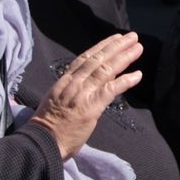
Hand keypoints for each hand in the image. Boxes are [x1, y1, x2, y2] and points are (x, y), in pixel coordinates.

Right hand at [30, 33, 142, 160]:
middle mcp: (74, 83)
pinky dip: (125, 81)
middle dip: (116, 46)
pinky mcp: (91, 106)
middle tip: (132, 37)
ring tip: (138, 48)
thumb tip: (95, 80)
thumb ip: (75, 89)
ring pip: (106, 69)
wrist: (41, 142)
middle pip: (98, 59)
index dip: (101, 46)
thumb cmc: (49, 127)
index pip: (85, 58)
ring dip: (124, 57)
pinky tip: (137, 75)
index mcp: (64, 81)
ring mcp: (82, 94)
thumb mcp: (57, 100)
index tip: (114, 39)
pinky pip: (111, 89)